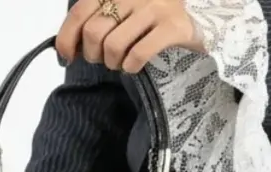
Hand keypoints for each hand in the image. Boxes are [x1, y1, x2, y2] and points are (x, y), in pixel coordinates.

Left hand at [56, 0, 204, 73]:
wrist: (204, 15)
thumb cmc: (153, 18)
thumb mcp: (122, 10)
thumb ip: (95, 21)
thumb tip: (66, 48)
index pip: (79, 11)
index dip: (66, 39)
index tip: (66, 57)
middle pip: (93, 32)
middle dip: (93, 55)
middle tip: (105, 59)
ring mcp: (156, 6)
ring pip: (113, 46)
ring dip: (112, 63)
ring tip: (121, 62)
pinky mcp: (174, 25)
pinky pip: (138, 54)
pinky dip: (130, 66)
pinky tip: (134, 65)